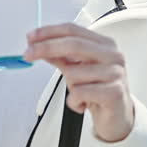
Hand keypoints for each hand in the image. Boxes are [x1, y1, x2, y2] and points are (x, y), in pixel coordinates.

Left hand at [24, 23, 134, 141]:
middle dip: (46, 48)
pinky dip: (74, 101)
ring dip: (69, 86)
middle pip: (73, 44)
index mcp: (104, 44)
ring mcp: (115, 73)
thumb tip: (37, 45)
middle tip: (28, 54)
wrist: (118, 116)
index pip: (73, 30)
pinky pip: (79, 93)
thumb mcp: (78, 68)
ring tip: (81, 93)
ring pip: (73, 73)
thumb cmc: (99, 90)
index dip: (49, 32)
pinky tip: (83, 103)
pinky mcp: (114, 92)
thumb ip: (60, 55)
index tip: (31, 37)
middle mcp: (112, 55)